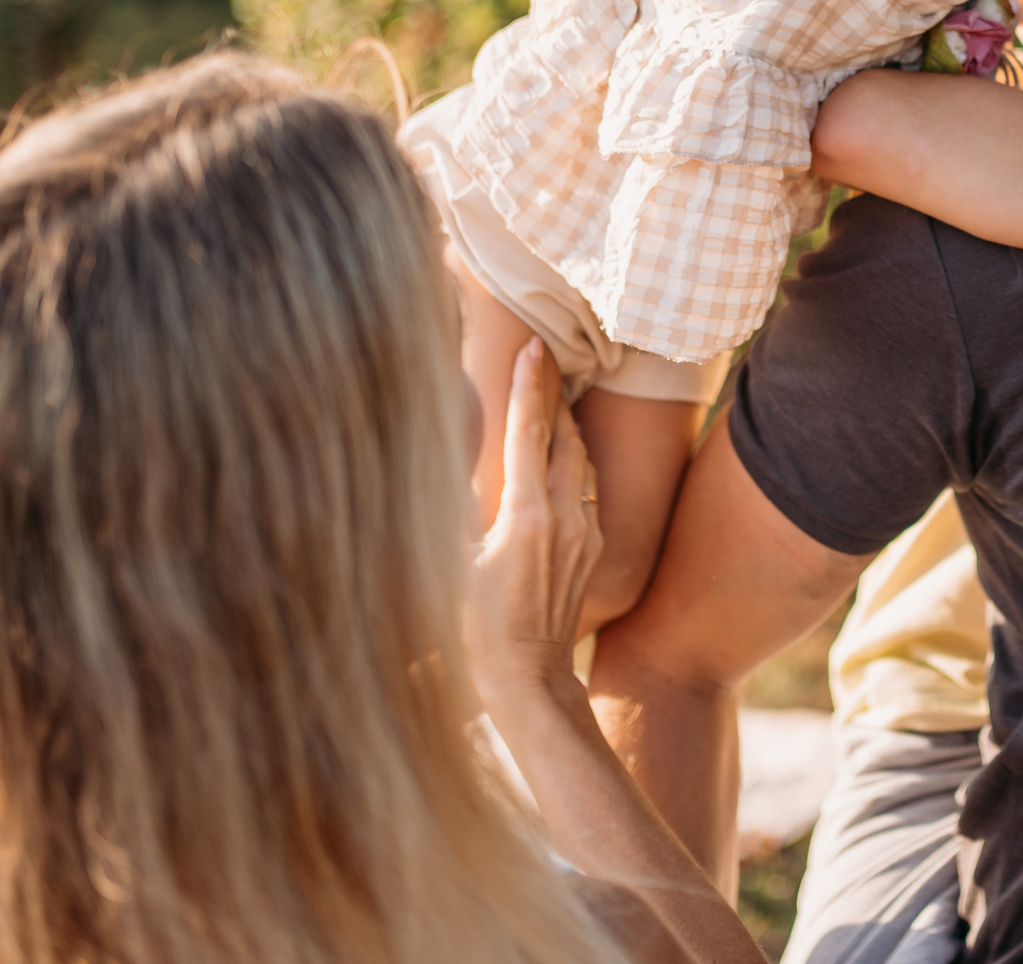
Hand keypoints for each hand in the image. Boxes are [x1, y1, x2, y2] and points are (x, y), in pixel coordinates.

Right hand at [464, 338, 603, 714]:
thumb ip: (447, 511)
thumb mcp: (450, 565)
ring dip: (566, 428)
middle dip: (553, 394)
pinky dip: (572, 462)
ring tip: (550, 399)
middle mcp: (566, 515)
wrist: (529, 679)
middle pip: (566, 435)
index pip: (531, 430)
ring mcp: (586, 531)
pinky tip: (558, 460)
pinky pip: (585, 488)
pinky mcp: (592, 548)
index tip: (533, 344)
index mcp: (528, 513)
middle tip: (542, 358)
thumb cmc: (476, 628)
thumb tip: (430, 468)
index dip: (529, 383)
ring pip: (580, 461)